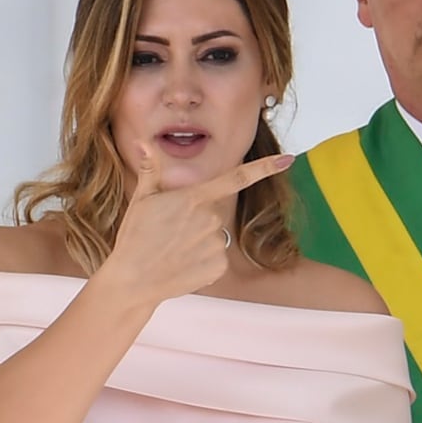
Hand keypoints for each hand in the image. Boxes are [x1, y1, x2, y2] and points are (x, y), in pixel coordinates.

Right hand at [106, 142, 293, 307]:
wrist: (132, 280)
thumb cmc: (135, 237)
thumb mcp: (142, 199)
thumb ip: (151, 168)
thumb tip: (143, 142)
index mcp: (195, 198)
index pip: (237, 178)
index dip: (266, 167)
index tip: (288, 159)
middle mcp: (211, 219)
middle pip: (214, 213)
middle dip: (197, 220)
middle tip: (171, 232)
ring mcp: (216, 243)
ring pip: (215, 236)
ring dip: (200, 242)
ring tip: (173, 250)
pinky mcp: (218, 266)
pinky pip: (216, 258)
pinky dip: (203, 262)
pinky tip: (182, 265)